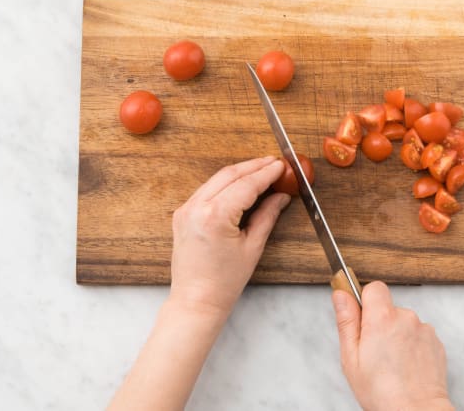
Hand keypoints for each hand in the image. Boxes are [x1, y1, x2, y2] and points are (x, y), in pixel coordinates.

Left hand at [170, 156, 290, 317]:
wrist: (196, 300)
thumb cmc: (223, 282)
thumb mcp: (252, 247)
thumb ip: (267, 216)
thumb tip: (280, 197)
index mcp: (215, 216)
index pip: (246, 184)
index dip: (266, 173)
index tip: (282, 166)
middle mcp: (196, 208)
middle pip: (230, 175)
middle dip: (254, 166)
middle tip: (274, 163)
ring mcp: (186, 209)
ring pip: (216, 179)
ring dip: (240, 172)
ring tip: (261, 170)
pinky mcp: (182, 214)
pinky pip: (206, 190)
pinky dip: (225, 183)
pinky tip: (240, 184)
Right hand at [332, 282, 453, 410]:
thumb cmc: (382, 392)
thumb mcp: (351, 358)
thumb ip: (346, 320)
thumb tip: (341, 294)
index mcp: (382, 318)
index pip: (374, 287)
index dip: (365, 301)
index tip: (361, 318)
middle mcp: (406, 318)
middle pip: (388, 308)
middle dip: (379, 323)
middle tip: (373, 352)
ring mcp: (424, 329)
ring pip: (403, 323)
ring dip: (397, 336)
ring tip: (391, 364)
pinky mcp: (435, 342)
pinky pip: (418, 335)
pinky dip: (411, 346)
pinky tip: (405, 366)